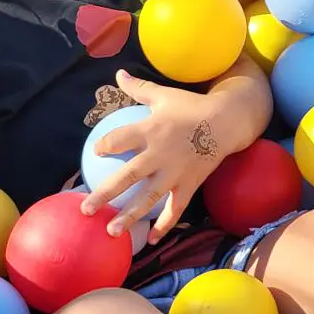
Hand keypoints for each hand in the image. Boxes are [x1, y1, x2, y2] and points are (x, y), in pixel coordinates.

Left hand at [81, 69, 231, 243]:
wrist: (227, 123)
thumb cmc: (191, 108)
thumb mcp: (164, 95)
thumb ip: (139, 88)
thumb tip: (117, 73)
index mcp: (151, 130)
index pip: (119, 139)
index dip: (105, 146)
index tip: (96, 151)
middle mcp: (160, 154)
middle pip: (128, 176)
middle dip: (105, 194)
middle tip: (85, 209)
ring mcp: (175, 172)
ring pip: (148, 198)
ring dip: (129, 216)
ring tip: (112, 231)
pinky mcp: (189, 184)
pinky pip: (174, 209)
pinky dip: (164, 225)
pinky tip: (151, 240)